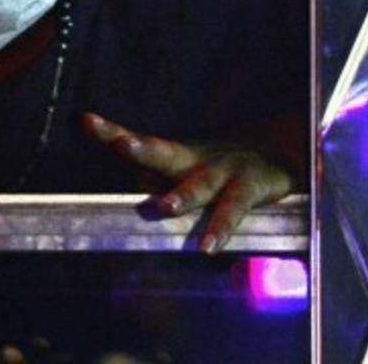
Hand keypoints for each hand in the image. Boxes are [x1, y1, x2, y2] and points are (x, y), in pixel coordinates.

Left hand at [82, 112, 292, 253]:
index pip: (139, 141)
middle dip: (142, 148)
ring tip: (163, 206)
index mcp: (176, 153)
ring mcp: (224, 171)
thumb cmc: (220, 169)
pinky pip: (233, 210)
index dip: (111, 132)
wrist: (281, 154)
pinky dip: (221, 228)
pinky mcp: (250, 187)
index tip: (87, 120)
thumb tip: (119, 191)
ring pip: (200, 183)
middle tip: (122, 143)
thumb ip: (154, 179)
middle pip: (164, 151)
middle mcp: (196, 157)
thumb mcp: (185, 169)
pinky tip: (207, 247)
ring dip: (182, 195)